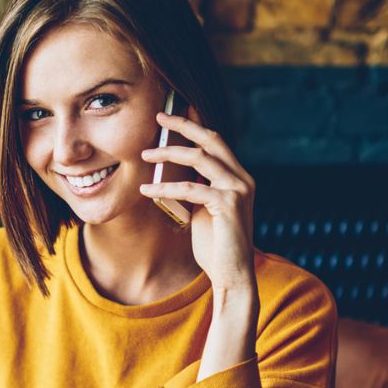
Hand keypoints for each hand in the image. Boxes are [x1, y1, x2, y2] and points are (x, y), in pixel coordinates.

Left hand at [139, 110, 256, 292]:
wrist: (232, 276)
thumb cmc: (216, 247)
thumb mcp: (204, 211)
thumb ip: (196, 190)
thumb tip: (173, 173)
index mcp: (238, 178)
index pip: (216, 142)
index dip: (196, 124)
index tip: (174, 112)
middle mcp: (242, 179)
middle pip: (211, 140)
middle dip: (184, 125)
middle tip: (158, 117)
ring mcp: (237, 190)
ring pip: (200, 158)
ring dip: (169, 152)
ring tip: (145, 154)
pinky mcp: (228, 205)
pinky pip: (190, 188)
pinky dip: (165, 187)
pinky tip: (147, 188)